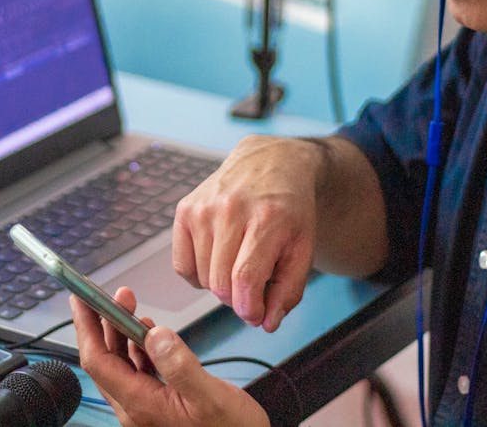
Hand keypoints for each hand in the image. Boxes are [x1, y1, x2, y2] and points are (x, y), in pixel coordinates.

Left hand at [71, 288, 269, 426]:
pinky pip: (138, 373)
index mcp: (141, 406)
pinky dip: (138, 348)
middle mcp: (136, 409)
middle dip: (104, 323)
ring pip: (121, 366)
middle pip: (106, 361)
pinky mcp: (158, 406)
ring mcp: (146, 409)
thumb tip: (156, 334)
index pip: (98, 362)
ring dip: (121, 333)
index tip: (82, 299)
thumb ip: (181, 366)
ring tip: (129, 305)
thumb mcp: (211, 398)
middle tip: (115, 294)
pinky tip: (148, 333)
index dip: (87, 327)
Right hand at [172, 135, 325, 330]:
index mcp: (267, 219)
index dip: (250, 309)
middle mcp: (231, 209)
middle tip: (252, 289)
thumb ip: (289, 290)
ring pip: (202, 278)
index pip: (245, 280)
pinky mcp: (185, 209)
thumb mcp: (303, 248)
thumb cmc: (290, 209)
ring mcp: (204, 207)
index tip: (257, 314)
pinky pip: (182, 266)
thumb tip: (266, 323)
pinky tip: (217, 259)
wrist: (272, 163)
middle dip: (237, 299)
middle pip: (220, 283)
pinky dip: (198, 274)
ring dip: (219, 285)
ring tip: (238, 265)